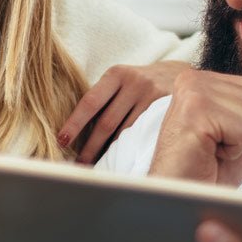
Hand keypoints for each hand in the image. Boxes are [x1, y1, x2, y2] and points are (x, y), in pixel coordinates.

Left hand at [57, 61, 190, 163]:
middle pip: (107, 122)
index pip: (90, 102)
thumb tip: (75, 132)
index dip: (75, 124)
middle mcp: (134, 82)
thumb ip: (103, 100)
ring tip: (97, 166)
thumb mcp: (121, 81)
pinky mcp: (168, 108)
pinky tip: (122, 159)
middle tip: (79, 163)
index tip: (62, 140)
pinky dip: (130, 149)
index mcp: (116, 75)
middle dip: (90, 146)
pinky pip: (144, 135)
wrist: (179, 75)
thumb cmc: (139, 84)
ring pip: (125, 132)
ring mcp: (153, 96)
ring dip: (109, 152)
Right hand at [147, 70, 241, 187]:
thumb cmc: (204, 170)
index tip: (220, 136)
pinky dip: (233, 151)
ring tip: (210, 149)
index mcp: (201, 79)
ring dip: (239, 143)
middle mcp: (193, 80)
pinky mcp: (196, 112)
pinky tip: (208, 153)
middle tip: (214, 146)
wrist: (180, 195)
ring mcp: (193, 94)